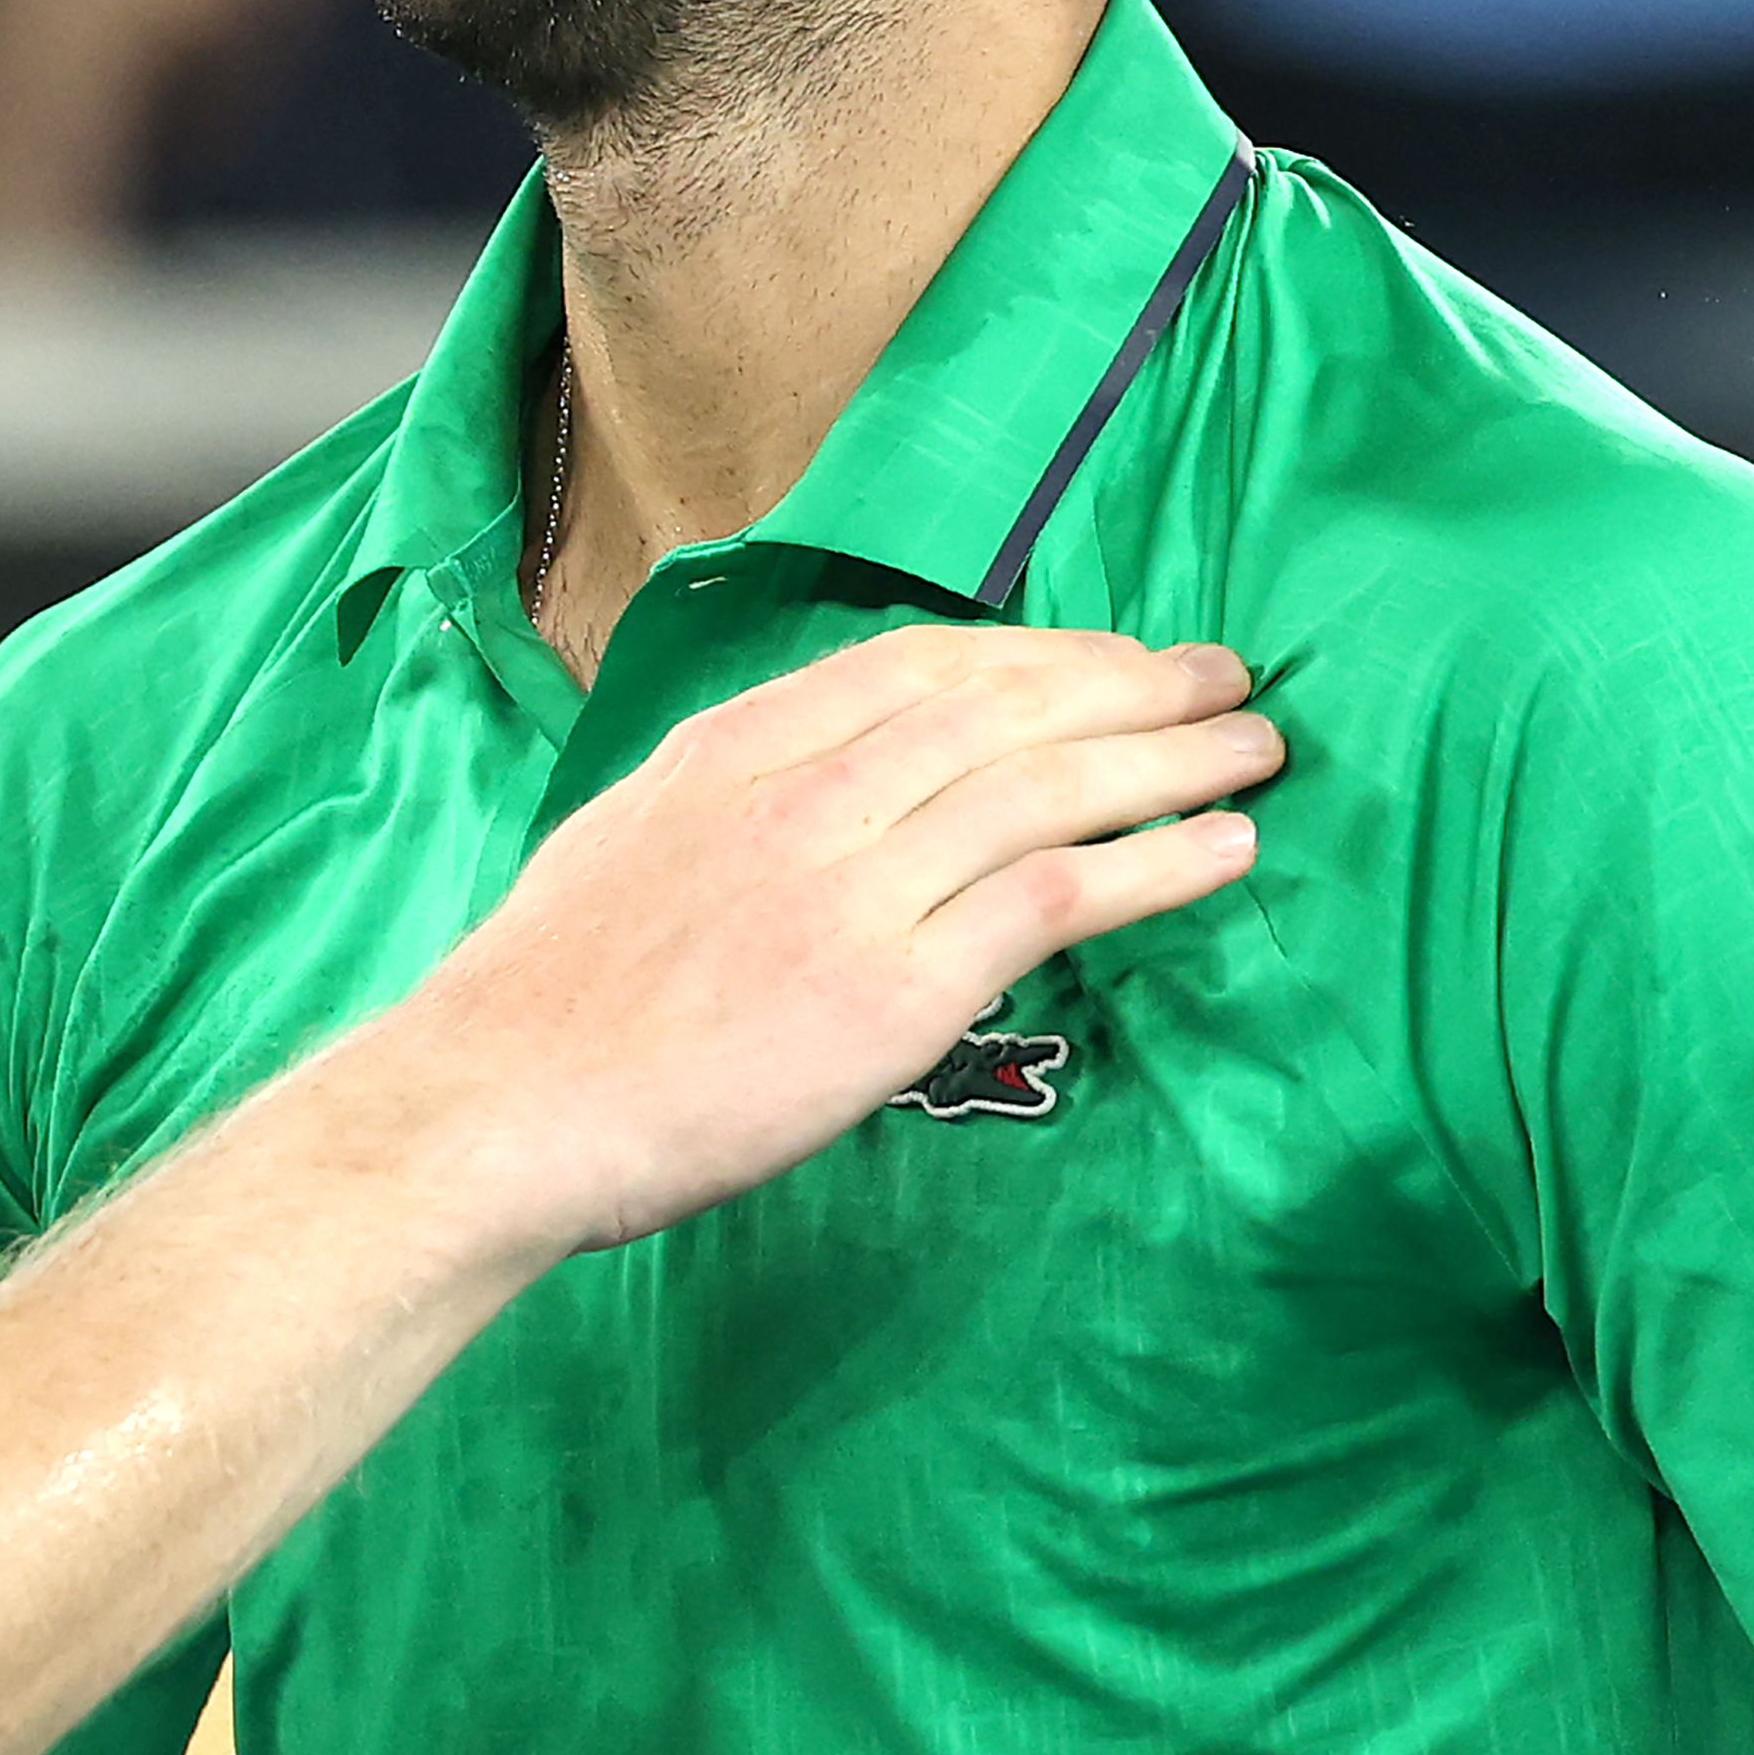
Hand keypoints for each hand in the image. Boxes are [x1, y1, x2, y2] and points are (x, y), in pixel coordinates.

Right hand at [386, 624, 1272, 1254]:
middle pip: (1004, 706)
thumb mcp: (626, 839)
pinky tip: (1224, 849)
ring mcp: (853, 885)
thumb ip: (728, 802)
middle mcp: (804, 791)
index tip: (1108, 656)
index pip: (916, 664)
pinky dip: (1155, 864)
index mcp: (733, 747)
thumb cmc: (545, 1001)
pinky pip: (1055, 899)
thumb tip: (809, 795)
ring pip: (1047, 786)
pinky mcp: (894, 989)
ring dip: (1171, 760)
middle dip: (1129, 682)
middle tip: (1222, 676)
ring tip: (1255, 748)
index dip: (1034, 651)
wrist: (498, 1103)